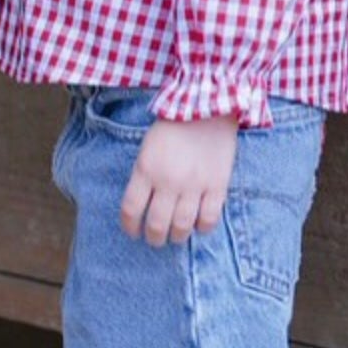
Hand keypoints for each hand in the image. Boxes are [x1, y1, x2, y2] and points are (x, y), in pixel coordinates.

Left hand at [121, 115, 237, 247]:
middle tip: (155, 239)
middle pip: (156, 224)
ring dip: (177, 237)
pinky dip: (202, 228)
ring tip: (176, 236)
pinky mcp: (217, 185)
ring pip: (182, 226)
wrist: (207, 108)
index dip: (130, 227)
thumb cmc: (173, 127)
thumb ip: (144, 177)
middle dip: (154, 238)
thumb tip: (143, 207)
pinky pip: (209, 218)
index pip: (131, 210)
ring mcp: (194, 185)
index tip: (133, 232)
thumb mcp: (148, 149)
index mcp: (146, 169)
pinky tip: (198, 226)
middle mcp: (168, 181)